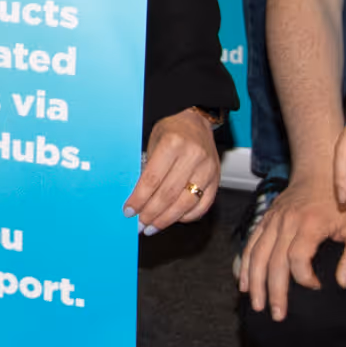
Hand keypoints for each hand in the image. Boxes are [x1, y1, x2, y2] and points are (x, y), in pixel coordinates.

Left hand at [126, 106, 222, 233]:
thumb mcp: (153, 142)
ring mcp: (207, 170)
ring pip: (186, 204)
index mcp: (172, 144)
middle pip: (168, 195)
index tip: (128, 211)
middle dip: (151, 213)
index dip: (139, 199)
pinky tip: (174, 219)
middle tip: (139, 224)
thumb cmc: (170, 130)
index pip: (152, 180)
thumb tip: (136, 199)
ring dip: (167, 219)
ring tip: (152, 227)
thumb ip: (148, 168)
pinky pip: (203, 206)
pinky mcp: (216, 180)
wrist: (196, 119)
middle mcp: (193, 157)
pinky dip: (187, 216)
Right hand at [235, 175, 345, 321]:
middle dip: (273, 291)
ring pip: (257, 254)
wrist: (323, 167)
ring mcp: (273, 219)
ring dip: (255, 281)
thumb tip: (342, 283)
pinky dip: (245, 264)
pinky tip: (244, 282)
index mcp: (309, 224)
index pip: (297, 258)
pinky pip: (251, 243)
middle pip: (273, 261)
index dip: (304, 278)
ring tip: (257, 305)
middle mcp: (285, 222)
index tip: (317, 287)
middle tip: (277, 315)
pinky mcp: (266, 218)